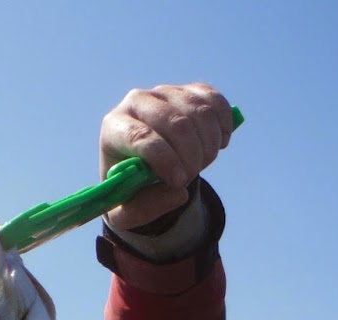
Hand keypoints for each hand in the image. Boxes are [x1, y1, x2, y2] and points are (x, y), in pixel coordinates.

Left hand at [100, 83, 233, 229]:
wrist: (142, 164)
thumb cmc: (129, 187)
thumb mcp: (127, 210)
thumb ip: (145, 208)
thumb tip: (179, 193)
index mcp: (113, 128)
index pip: (141, 137)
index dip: (165, 160)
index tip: (180, 182)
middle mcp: (136, 102)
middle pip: (175, 123)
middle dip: (192, 157)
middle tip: (191, 178)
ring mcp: (165, 92)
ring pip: (199, 112)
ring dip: (209, 145)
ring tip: (201, 164)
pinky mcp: (188, 90)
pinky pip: (214, 101)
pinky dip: (223, 125)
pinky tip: (219, 144)